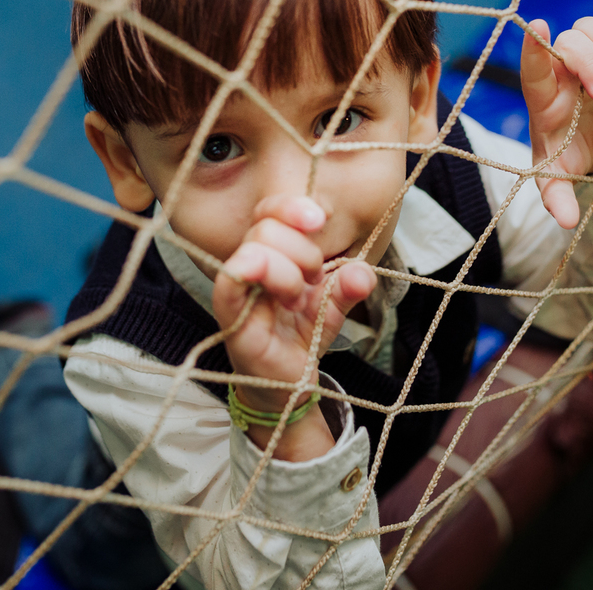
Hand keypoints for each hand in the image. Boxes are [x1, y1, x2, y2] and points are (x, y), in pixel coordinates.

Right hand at [212, 195, 375, 456]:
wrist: (289, 385)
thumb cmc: (301, 337)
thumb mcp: (334, 307)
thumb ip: (350, 286)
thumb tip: (364, 272)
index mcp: (272, 254)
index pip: (269, 211)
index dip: (292, 208)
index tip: (319, 221)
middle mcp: (249, 265)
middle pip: (265, 227)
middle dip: (302, 251)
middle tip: (313, 281)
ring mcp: (237, 290)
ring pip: (255, 250)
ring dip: (288, 272)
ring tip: (296, 299)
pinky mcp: (231, 318)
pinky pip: (229, 283)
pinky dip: (247, 273)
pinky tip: (273, 291)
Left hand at [521, 0, 592, 228]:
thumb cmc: (566, 157)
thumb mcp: (557, 179)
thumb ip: (557, 198)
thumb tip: (565, 222)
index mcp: (543, 98)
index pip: (534, 67)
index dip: (534, 47)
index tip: (536, 26)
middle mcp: (564, 72)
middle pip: (569, 46)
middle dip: (586, 64)